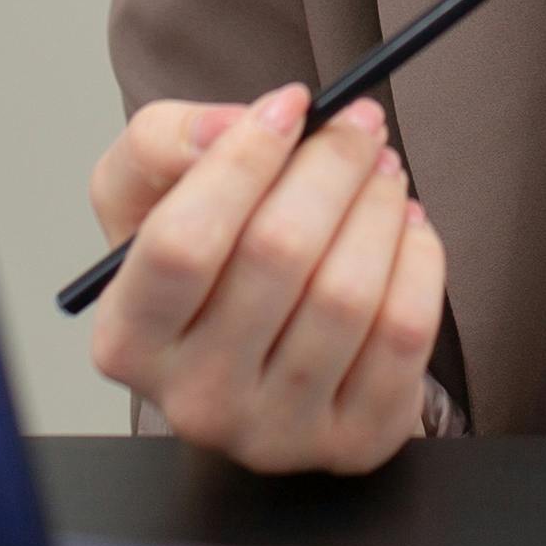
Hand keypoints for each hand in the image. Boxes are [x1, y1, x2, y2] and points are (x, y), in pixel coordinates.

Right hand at [81, 86, 445, 474]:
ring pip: (348, 292)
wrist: (258, 361)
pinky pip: (405, 332)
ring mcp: (278, 432)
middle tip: (358, 122)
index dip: (244, 160)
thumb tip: (232, 127)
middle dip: (331, 165)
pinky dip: (416, 259)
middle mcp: (195, 400)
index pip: (182, 242)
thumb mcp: (147, 197)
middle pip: (276, 255)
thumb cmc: (201, 273)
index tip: (289, 104)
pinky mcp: (354, 441)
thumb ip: (162, 143)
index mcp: (129, 339)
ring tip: (381, 171)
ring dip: (378, 205)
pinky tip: (403, 227)